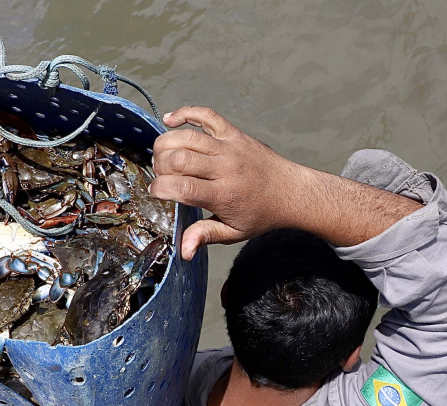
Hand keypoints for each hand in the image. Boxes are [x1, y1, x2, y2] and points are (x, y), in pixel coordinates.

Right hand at [149, 107, 422, 255]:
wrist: (291, 192)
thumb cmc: (260, 214)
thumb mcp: (234, 232)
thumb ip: (205, 236)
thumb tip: (183, 251)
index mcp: (223, 195)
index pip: (182, 187)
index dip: (160, 188)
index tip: (155, 193)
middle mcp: (225, 168)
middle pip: (180, 159)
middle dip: (160, 166)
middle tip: (161, 175)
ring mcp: (229, 147)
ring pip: (188, 136)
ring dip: (166, 143)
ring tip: (161, 155)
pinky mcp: (233, 133)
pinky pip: (206, 115)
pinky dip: (185, 113)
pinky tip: (169, 120)